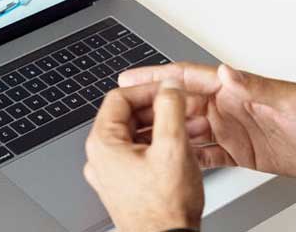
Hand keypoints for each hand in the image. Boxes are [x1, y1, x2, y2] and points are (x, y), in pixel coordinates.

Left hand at [84, 80, 204, 231]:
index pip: (120, 97)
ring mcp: (113, 174)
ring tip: (193, 127)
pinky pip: (141, 154)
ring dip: (166, 126)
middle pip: (130, 116)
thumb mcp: (172, 147)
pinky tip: (186, 147)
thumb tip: (169, 87)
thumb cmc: (165, 208)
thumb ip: (170, 108)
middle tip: (186, 108)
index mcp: (103, 144)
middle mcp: (102, 158)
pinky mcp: (126, 185)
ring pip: (138, 135)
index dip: (149, 89)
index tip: (171, 90)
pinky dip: (162, 145)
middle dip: (162, 109)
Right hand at [119, 62, 295, 180]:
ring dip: (162, 132)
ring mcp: (231, 129)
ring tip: (135, 137)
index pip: (189, 79)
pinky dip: (184, 156)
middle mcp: (229, 107)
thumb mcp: (289, 100)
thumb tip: (226, 71)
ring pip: (186, 129)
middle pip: (180, 105)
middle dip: (150, 106)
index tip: (131, 77)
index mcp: (236, 90)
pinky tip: (167, 160)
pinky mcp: (237, 152)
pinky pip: (203, 153)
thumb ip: (256, 86)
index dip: (158, 77)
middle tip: (122, 112)